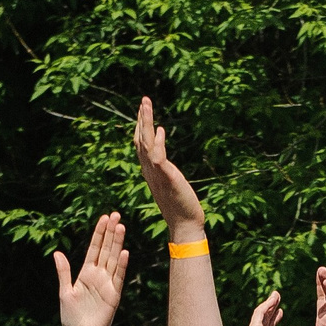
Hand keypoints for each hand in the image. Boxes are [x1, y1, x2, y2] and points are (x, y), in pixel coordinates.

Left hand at [56, 211, 129, 325]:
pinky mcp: (113, 296)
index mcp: (86, 274)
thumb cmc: (71, 319)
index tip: (104, 218)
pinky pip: (118, 278)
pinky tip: (124, 252)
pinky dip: (120, 266)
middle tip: (116, 214)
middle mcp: (98, 277)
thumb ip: (64, 272)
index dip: (99, 233)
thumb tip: (57, 253)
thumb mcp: (65, 292)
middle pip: (106, 250)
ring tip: (120, 226)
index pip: (94, 249)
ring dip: (117, 244)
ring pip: (113, 259)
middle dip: (110, 232)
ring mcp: (107, 285)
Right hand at [133, 97, 205, 234]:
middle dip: (141, 119)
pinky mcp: (166, 179)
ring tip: (146, 104)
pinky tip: (160, 130)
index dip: (140, 127)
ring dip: (145, 123)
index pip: (141, 145)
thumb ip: (164, 169)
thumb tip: (164, 157)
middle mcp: (149, 171)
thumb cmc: (180, 207)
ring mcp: (156, 175)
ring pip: (146, 144)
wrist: (184, 225)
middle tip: (144, 100)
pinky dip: (157, 143)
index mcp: (150, 172)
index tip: (143, 111)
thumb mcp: (170, 183)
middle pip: (140, 140)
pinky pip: (158, 158)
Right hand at [230, 292, 283, 325]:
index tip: (279, 314)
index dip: (272, 322)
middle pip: (264, 319)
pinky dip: (267, 305)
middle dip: (271, 309)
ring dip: (270, 303)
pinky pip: (260, 313)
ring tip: (277, 294)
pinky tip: (274, 299)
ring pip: (262, 313)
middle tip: (277, 299)